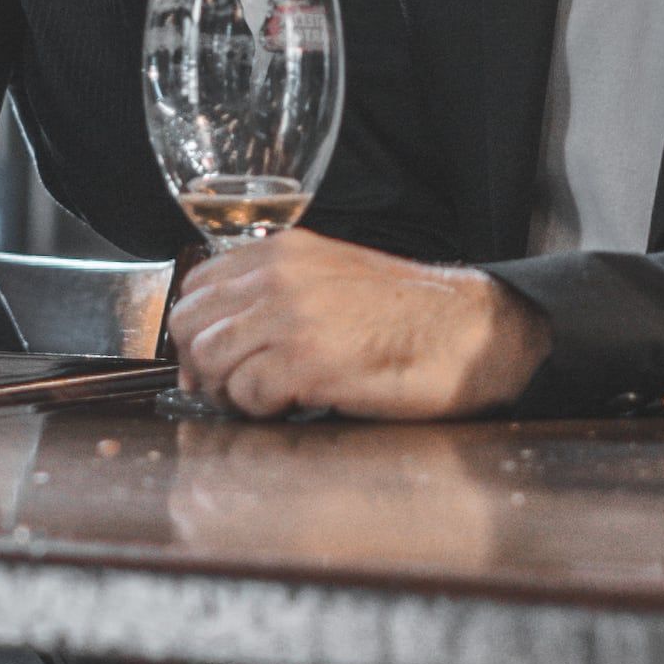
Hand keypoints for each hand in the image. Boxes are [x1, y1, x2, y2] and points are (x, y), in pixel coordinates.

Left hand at [169, 229, 545, 417]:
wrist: (472, 333)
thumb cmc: (410, 316)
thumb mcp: (333, 279)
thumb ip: (278, 293)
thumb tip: (222, 337)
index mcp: (283, 253)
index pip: (197, 287)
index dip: (197, 331)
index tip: (214, 360)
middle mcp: (280, 277)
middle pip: (191, 325)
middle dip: (203, 365)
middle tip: (235, 389)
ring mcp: (292, 317)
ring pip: (211, 360)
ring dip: (231, 390)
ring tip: (271, 398)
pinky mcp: (309, 362)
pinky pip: (247, 394)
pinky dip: (263, 410)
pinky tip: (296, 404)